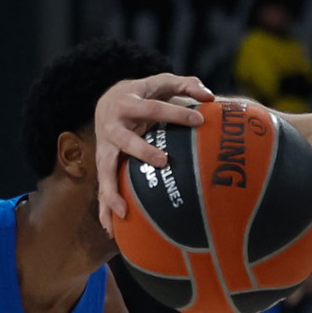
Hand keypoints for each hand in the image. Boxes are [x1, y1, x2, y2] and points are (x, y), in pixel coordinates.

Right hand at [91, 73, 212, 230]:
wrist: (107, 100)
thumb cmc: (142, 94)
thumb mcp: (161, 82)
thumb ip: (186, 84)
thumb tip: (209, 96)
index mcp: (127, 104)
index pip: (154, 109)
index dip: (177, 113)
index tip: (200, 120)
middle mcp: (112, 127)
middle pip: (125, 140)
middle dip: (142, 151)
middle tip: (163, 162)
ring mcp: (105, 148)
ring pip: (105, 171)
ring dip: (111, 192)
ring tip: (122, 213)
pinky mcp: (103, 164)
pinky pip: (102, 188)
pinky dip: (104, 209)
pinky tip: (111, 230)